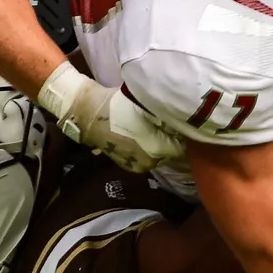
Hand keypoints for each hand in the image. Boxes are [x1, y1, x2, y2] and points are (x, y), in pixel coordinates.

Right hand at [37, 63, 183, 172]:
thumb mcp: (146, 105)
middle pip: (170, 152)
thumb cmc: (118, 106)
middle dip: (170, 139)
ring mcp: (136, 166)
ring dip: (159, 144)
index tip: (180, 122)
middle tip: (166, 123)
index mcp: (157, 149)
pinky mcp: (126, 165)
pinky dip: (146, 148)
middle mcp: (149, 163)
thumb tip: (185, 119)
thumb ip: (167, 117)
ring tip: (154, 128)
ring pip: (157, 156)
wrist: (88, 114)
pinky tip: (141, 135)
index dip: (182, 133)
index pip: (181, 146)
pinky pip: (145, 157)